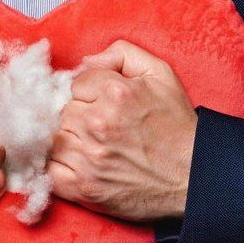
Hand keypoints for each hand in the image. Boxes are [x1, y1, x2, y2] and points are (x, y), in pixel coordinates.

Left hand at [47, 40, 197, 221]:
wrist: (194, 178)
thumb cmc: (177, 126)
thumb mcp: (160, 74)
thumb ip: (122, 54)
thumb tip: (87, 60)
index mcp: (116, 92)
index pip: (74, 82)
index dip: (85, 91)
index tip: (98, 102)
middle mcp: (98, 123)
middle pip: (60, 108)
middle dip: (74, 113)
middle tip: (94, 124)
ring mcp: (89, 157)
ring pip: (51, 136)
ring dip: (64, 138)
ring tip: (86, 143)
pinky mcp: (84, 188)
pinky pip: (49, 170)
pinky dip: (55, 166)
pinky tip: (73, 163)